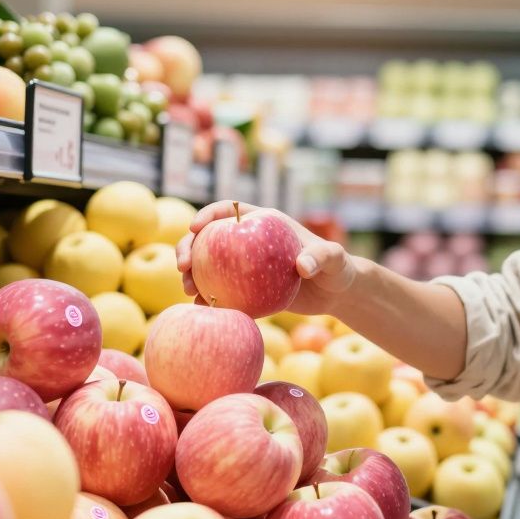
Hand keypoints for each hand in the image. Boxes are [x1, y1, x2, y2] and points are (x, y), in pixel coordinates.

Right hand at [176, 200, 358, 315]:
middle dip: (188, 248)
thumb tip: (302, 266)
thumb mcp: (333, 259)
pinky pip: (221, 289)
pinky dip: (208, 296)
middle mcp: (250, 241)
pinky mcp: (247, 287)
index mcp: (264, 223)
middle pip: (209, 238)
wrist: (335, 293)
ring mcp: (245, 265)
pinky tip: (202, 308)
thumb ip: (321, 257)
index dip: (208, 215)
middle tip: (182, 267)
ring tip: (189, 291)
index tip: (194, 228)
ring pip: (209, 265)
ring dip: (192, 275)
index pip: (229, 211)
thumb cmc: (336, 268)